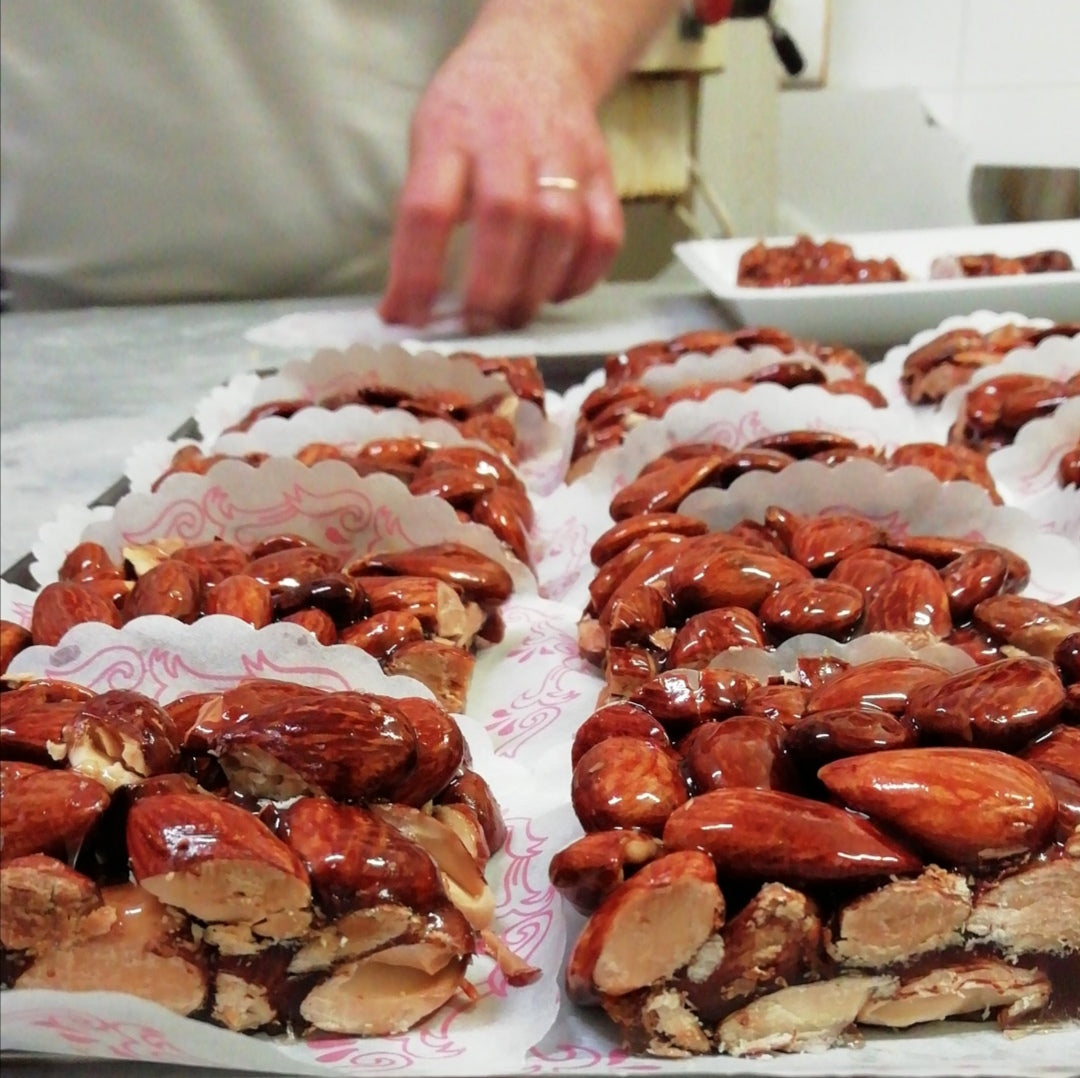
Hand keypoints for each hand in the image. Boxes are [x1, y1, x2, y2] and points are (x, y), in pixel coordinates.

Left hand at [378, 19, 623, 332]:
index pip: (429, 207)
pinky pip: (604, 236)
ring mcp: (564, 153)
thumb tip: (406, 308)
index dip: (417, 272)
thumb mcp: (428, 144)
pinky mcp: (602, 173)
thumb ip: (421, 217)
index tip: (407, 317)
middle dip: (490, 285)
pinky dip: (581, 277)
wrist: (539, 57)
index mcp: (450, 132)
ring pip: (561, 229)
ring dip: (536, 287)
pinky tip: (555, 292)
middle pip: (506, 216)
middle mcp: (510, 138)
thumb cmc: (471, 117)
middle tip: (476, 325)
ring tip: (512, 317)